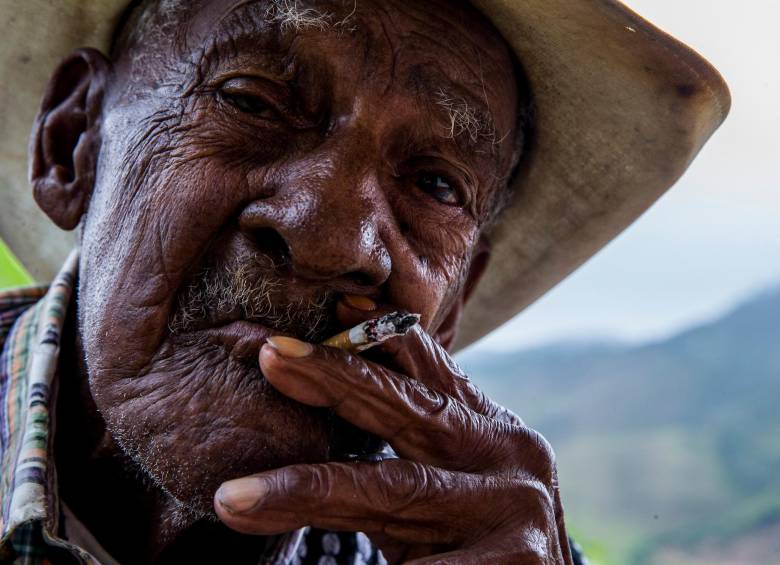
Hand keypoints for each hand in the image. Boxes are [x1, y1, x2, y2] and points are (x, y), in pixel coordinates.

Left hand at [214, 326, 571, 563]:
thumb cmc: (479, 549)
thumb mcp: (452, 489)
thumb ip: (412, 454)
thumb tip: (336, 402)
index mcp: (494, 434)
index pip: (433, 374)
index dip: (383, 335)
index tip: (336, 303)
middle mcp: (510, 460)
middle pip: (410, 411)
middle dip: (335, 380)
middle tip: (270, 355)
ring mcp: (516, 512)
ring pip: (392, 491)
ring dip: (307, 491)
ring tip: (234, 500)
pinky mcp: (516, 563)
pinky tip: (278, 551)